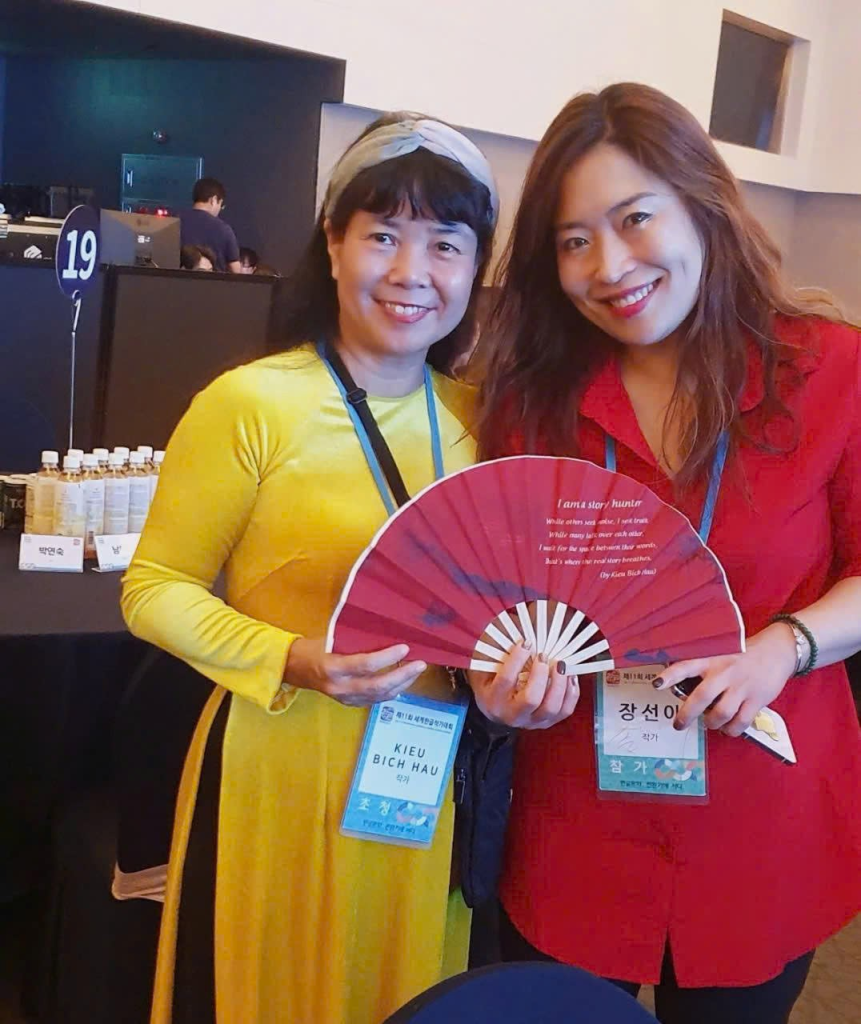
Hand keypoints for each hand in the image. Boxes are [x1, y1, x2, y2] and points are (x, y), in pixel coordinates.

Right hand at [284, 638, 426, 707]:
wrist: (292, 668)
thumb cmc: (313, 647)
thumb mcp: (330, 638)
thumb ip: (354, 640)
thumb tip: (385, 631)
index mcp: (333, 668)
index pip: (366, 665)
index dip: (388, 657)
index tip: (405, 647)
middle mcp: (340, 687)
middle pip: (378, 686)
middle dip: (403, 675)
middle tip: (420, 664)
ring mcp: (345, 699)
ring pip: (380, 696)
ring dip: (401, 684)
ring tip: (415, 671)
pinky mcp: (349, 703)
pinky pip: (375, 700)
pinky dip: (391, 691)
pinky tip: (401, 683)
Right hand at [468, 642, 579, 729]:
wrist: (496, 707)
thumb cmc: (491, 680)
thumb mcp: (487, 666)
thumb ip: (501, 651)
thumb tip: (523, 636)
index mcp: (493, 699)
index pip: (506, 679)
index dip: (517, 658)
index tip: (526, 642)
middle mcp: (512, 715)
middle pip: (531, 699)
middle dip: (541, 674)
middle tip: (543, 656)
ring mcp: (531, 722)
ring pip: (551, 707)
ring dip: (559, 683)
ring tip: (560, 664)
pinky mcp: (547, 722)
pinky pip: (565, 710)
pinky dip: (571, 692)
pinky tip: (569, 676)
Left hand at [653, 623, 796, 735]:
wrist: (777, 651)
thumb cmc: (741, 656)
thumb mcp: (720, 654)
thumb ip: (703, 668)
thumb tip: (681, 689)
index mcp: (712, 659)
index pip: (686, 666)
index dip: (670, 675)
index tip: (656, 684)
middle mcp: (725, 672)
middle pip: (701, 697)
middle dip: (687, 715)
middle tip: (678, 724)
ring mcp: (741, 686)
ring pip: (720, 713)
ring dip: (711, 723)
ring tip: (709, 723)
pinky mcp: (757, 699)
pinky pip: (740, 722)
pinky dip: (731, 730)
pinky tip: (728, 728)